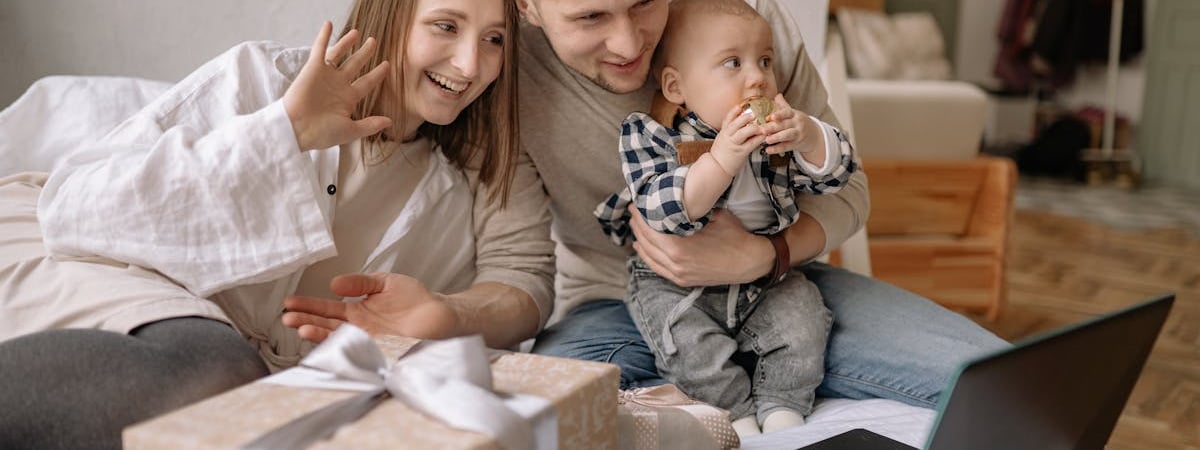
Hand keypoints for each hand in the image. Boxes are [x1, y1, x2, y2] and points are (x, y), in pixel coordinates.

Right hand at [281, 272, 461, 342]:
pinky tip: (330, 342)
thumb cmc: (415, 298)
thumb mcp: (384, 282)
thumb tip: (334, 283)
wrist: (441, 314)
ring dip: (319, 334)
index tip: (289, 303)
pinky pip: (358, 349)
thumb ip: (360, 282)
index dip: (308, 305)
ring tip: (302, 329)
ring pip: (338, 338)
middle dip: (305, 321)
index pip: (327, 308)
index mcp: (358, 310)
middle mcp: (359, 328)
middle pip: (327, 325)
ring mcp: (368, 340)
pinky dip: (343, 347)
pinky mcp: (380, 349)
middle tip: (287, 319)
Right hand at [283, 21, 392, 151]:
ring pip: (339, 55)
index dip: (377, 74)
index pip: (367, 82)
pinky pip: (320, 49)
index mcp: (348, 99)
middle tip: (373, 42)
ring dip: (346, 43)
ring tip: (356, 32)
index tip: (387, 65)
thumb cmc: (321, 133)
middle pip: (355, 65)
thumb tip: (390, 121)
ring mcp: (326, 76)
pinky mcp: (313, 69)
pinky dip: (323, 36)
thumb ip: (370, 125)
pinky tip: (329, 24)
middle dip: (365, 53)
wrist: (297, 129)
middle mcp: (338, 85)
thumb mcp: (350, 130)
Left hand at [629, 206, 773, 286]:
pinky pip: (657, 268)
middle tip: (633, 211)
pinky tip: (641, 248)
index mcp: (680, 247)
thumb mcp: (714, 215)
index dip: (640, 216)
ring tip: (635, 226)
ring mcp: (678, 274)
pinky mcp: (683, 280)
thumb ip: (693, 209)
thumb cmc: (734, 236)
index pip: (650, 230)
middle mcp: (675, 263)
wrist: (750, 262)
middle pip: (646, 243)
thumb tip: (677, 195)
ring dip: (639, 241)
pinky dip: (647, 257)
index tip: (635, 204)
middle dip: (637, 226)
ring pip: (649, 257)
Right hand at [709, 103, 765, 175]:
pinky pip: (750, 144)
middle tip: (753, 113)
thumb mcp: (723, 139)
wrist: (717, 167)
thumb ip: (730, 132)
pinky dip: (758, 139)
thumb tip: (740, 123)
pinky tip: (764, 136)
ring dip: (753, 128)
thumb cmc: (722, 153)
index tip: (739, 106)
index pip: (727, 120)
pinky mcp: (741, 153)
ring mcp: (734, 144)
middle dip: (744, 118)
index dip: (733, 112)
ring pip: (743, 133)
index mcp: (724, 133)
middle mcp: (728, 137)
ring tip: (761, 125)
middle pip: (735, 124)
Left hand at [760, 94, 823, 162]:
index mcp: (794, 114)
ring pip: (787, 135)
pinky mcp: (796, 144)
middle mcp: (797, 123)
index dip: (778, 115)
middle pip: (785, 125)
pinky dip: (777, 149)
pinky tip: (769, 150)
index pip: (787, 113)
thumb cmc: (799, 123)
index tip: (770, 117)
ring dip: (776, 138)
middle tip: (762, 129)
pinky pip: (786, 147)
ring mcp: (797, 134)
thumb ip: (783, 105)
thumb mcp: (793, 113)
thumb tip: (777, 95)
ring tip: (767, 140)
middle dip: (773, 127)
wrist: (814, 135)